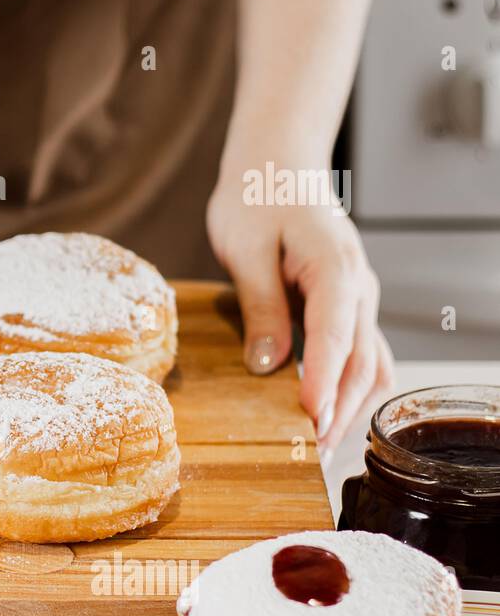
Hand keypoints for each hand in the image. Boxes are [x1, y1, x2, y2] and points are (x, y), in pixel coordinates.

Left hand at [207, 167, 394, 457]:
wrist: (276, 164)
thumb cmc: (256, 197)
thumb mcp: (245, 249)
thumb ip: (261, 306)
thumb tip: (268, 365)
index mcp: (335, 267)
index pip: (336, 335)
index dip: (323, 381)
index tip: (309, 418)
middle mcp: (359, 285)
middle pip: (361, 359)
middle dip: (339, 408)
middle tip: (308, 451)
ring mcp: (359, 295)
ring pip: (369, 361)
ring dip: (348, 404)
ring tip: (316, 443)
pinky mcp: (348, 303)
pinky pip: (362, 352)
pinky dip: (349, 385)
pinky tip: (326, 411)